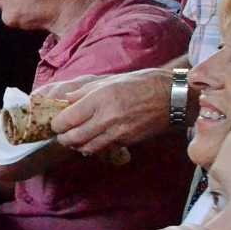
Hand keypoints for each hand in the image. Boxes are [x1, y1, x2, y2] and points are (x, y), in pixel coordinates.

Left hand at [48, 69, 174, 155]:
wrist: (174, 97)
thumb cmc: (142, 83)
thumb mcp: (110, 81)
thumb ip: (84, 92)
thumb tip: (65, 100)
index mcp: (99, 100)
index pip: (65, 120)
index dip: (56, 123)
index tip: (57, 121)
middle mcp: (106, 118)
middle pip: (72, 138)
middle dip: (63, 137)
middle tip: (62, 132)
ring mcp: (117, 132)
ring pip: (85, 147)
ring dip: (76, 144)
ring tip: (76, 137)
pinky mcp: (127, 141)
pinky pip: (103, 148)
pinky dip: (93, 147)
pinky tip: (94, 139)